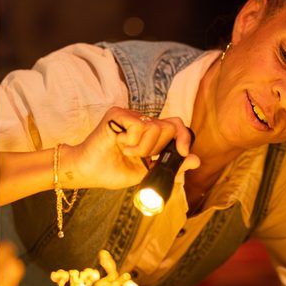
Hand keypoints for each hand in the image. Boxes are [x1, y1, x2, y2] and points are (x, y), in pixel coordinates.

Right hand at [62, 107, 199, 190]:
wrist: (88, 172)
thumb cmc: (112, 171)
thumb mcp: (148, 171)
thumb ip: (172, 165)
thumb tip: (197, 160)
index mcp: (150, 133)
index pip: (176, 124)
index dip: (184, 136)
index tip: (183, 152)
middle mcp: (142, 120)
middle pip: (169, 126)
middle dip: (158, 148)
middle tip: (139, 156)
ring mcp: (129, 114)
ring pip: (155, 128)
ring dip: (142, 148)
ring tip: (125, 151)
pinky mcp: (118, 113)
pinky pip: (139, 126)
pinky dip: (132, 142)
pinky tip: (118, 144)